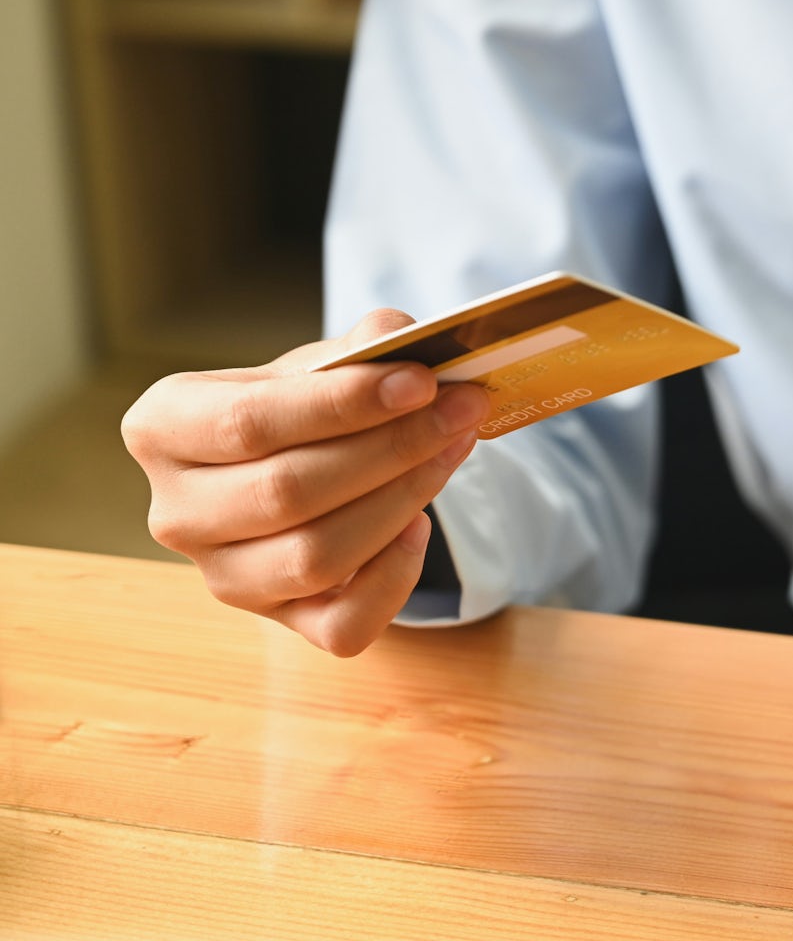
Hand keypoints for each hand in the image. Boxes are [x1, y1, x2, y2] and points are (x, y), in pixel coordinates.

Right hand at [123, 310, 489, 656]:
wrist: (298, 464)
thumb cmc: (301, 410)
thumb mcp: (316, 364)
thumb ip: (357, 346)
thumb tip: (399, 336)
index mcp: (162, 429)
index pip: (249, 422)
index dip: (342, 404)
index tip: (421, 382)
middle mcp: (177, 512)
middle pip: (288, 491)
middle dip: (391, 448)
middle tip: (462, 410)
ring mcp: (223, 577)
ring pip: (316, 557)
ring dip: (403, 500)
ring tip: (454, 449)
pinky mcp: (280, 623)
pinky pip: (343, 624)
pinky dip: (395, 577)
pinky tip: (420, 525)